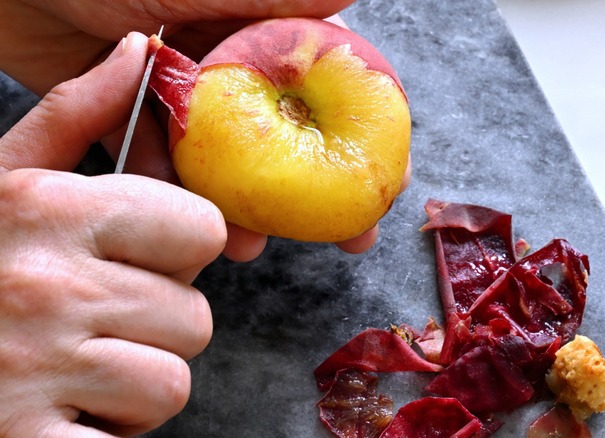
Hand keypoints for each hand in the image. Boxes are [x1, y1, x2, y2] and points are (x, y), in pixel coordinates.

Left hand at [0, 0, 408, 261]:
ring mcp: (179, 98)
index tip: (384, 182)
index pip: (325, 91)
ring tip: (245, 244)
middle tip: (344, 238)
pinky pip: (162, 167)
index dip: (360, 137)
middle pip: (287, 139)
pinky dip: (170, 193)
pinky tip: (173, 214)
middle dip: (316, 194)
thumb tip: (347, 0)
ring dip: (240, 208)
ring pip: (226, 166)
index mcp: (249, 34)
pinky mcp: (132, 120)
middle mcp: (222, 69)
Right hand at [0, 33, 225, 436]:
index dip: (179, 253)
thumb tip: (137, 53)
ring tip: (74, 372)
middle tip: (95, 327)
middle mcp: (47, 283)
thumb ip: (74, 114)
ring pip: (169, 384)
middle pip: (195, 316)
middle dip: (155, 328)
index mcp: (53, 210)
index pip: (202, 229)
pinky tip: (62, 417)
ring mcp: (33, 367)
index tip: (140, 263)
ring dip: (132, 389)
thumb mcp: (2, 179)